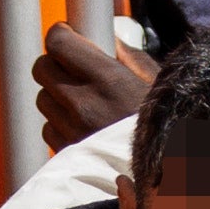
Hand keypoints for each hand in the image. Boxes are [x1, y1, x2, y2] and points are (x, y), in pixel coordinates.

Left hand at [36, 16, 155, 157]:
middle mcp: (83, 103)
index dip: (60, 35)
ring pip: (43, 99)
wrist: (167, 172)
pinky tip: (80, 124)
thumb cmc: (166, 126)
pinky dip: (59, 123)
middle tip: (72, 67)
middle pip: (42, 68)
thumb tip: (112, 37)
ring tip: (80, 99)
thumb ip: (130, 56)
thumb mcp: (156, 82)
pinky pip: (49, 129)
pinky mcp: (67, 152)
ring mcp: (72, 130)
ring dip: (56, 95)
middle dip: (54, 63)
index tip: (67, 35)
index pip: (58, 43)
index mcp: (107, 79)